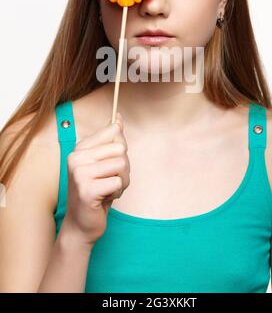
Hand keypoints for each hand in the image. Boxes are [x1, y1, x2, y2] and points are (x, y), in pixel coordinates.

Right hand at [61, 112, 129, 246]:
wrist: (81, 224)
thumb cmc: (96, 192)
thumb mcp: (104, 162)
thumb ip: (111, 140)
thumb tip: (119, 118)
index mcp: (80, 148)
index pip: (113, 131)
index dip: (120, 149)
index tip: (109, 162)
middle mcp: (76, 157)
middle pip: (121, 149)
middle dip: (123, 167)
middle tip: (110, 180)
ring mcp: (79, 173)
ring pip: (122, 165)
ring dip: (122, 181)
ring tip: (107, 189)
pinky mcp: (86, 190)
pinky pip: (118, 183)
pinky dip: (117, 193)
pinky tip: (104, 198)